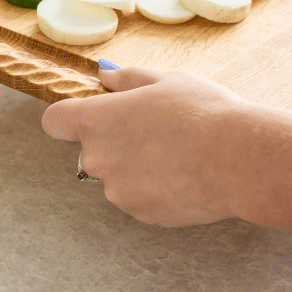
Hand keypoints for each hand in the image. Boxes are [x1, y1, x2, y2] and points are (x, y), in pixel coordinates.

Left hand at [41, 65, 247, 226]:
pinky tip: (184, 174)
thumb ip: (125, 78)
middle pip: (92, 149)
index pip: (54, 121)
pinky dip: (154, 187)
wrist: (238, 159)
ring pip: (118, 175)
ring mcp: (118, 192)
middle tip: (154, 129)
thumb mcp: (164, 80)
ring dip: (135, 166)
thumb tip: (104, 76)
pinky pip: (139, 196)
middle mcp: (98, 160)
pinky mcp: (142, 214)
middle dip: (115, 140)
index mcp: (97, 121)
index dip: (67, 116)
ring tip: (176, 153)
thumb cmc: (201, 111)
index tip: (89, 113)